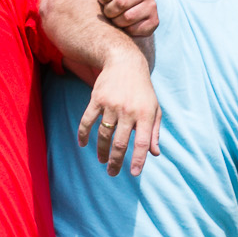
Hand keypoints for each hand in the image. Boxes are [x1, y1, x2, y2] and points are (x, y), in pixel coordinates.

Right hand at [77, 47, 161, 175]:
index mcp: (145, 114)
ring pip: (104, 135)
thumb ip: (154, 132)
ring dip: (101, 151)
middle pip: (120, 143)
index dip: (138, 160)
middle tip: (112, 173)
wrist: (125, 63)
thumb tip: (154, 154)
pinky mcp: (97, 99)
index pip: (142, 142)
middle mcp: (129, 111)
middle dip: (115, 161)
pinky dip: (83, 134)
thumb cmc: (142, 90)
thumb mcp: (154, 108)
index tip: (134, 173)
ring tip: (102, 160)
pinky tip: (83, 144)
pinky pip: (87, 120)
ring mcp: (111, 105)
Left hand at [97, 0, 156, 37]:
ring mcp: (152, 5)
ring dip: (115, 21)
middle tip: (108, 11)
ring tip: (115, 18)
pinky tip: (125, 25)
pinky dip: (125, 30)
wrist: (132, 8)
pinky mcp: (154, 21)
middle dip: (108, 10)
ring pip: (127, 17)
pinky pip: (134, 29)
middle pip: (121, 3)